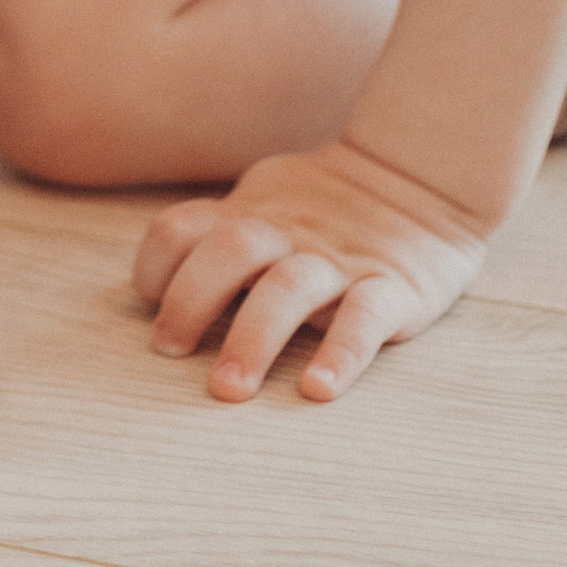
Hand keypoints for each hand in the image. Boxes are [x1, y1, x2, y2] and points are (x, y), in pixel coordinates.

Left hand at [131, 136, 489, 404]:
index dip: (157, 263)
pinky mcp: (394, 287)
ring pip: (288, 289)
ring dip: (252, 339)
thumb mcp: (267, 199)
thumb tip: (157, 283)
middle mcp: (290, 234)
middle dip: (192, 301)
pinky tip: (318, 389)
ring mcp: (340, 260)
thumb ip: (222, 231)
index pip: (185, 226)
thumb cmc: (326, 202)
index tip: (147, 300)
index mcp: (253, 214)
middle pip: (230, 252)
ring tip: (230, 390)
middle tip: (169, 352)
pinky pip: (365, 318)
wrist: (419, 175)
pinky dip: (340, 354)